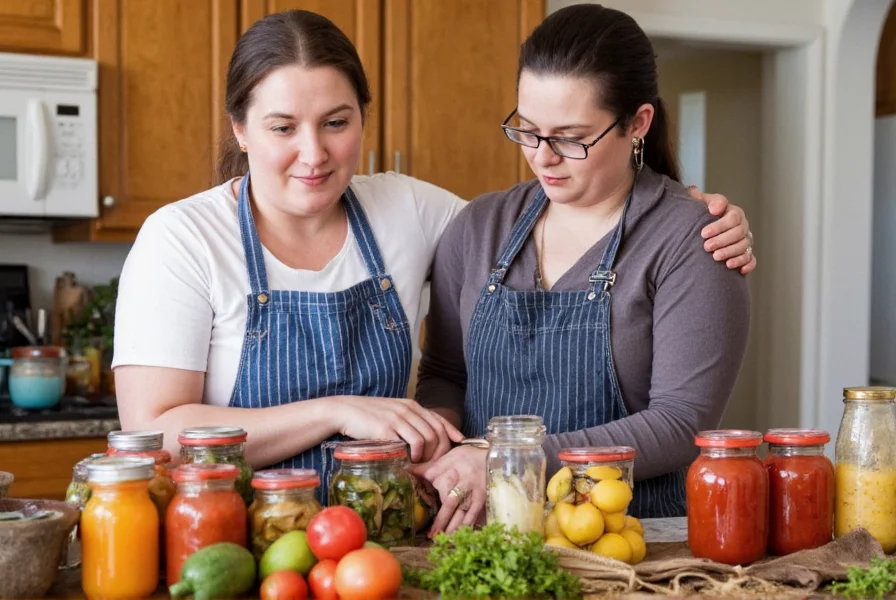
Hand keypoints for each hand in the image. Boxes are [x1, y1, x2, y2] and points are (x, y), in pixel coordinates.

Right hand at [335, 396, 464, 462]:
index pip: (439, 419)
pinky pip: (411, 444)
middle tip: (434, 465)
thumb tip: (422, 438)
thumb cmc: (367, 415)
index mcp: (411, 405)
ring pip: (427, 439)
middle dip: (440, 451)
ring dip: (427, 456)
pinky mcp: (388, 429)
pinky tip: (410, 462)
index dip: (452, 431)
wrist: (344, 411)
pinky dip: (415, 456)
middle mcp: (408, 410)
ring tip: (421, 465)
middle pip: (436, 432)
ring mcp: (398, 419)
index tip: (460, 442)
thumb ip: (408, 421)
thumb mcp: (392, 412)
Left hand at [409, 445, 486, 535]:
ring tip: (444, 539)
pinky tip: (461, 534)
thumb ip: (429, 466)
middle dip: (441, 519)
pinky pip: (475, 511)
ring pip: (462, 509)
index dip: (428, 494)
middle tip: (432, 535)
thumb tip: (407, 470)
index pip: (437, 481)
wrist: (494, 457)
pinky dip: (468, 523)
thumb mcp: (449, 456)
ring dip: (453, 525)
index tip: (419, 503)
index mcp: (451, 466)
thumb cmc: (468, 457)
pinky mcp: (483, 496)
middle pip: (450, 501)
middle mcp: (463, 478)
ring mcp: (474, 489)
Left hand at [688, 186, 756, 274]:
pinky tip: (735, 268)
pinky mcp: (746, 254)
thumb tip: (694, 191)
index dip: (719, 226)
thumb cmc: (701, 216)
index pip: (732, 217)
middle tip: (706, 247)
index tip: (703, 233)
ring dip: (731, 252)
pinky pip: (751, 259)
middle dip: (722, 240)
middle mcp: (742, 226)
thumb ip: (698, 198)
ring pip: (744, 247)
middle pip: (739, 233)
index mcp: (733, 213)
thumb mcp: (699, 205)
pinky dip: (746, 264)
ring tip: (716, 257)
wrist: (703, 233)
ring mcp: (745, 241)